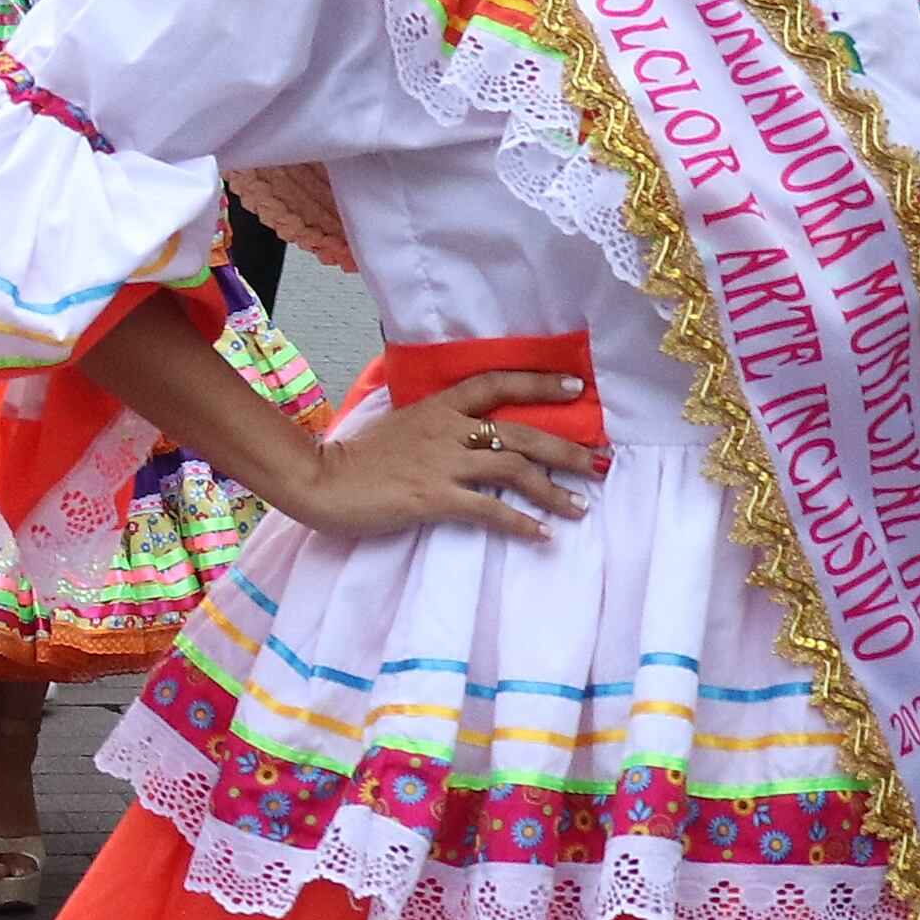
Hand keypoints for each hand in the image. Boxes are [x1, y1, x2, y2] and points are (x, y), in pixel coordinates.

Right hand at [270, 367, 597, 544]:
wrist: (319, 480)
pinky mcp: (433, 498)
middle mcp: (447, 429)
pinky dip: (520, 523)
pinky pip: (489, 511)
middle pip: (521, 432)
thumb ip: (434, 424)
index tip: (577, 390)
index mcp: (438, 407)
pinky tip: (543, 536)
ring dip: (554, 489)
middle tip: (599, 463)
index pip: (496, 383)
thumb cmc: (355, 457)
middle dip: (566, 448)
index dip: (539, 385)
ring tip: (582, 507)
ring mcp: (441, 463)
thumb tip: (466, 429)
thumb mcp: (398, 424)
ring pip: (514, 469)